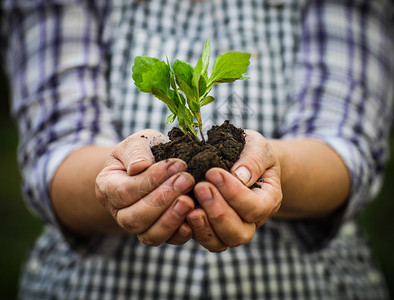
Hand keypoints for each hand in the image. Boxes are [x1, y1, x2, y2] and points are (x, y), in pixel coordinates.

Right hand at [95, 129, 195, 245]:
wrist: (154, 163)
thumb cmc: (144, 151)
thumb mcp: (137, 142)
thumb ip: (136, 152)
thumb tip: (140, 167)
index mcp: (107, 187)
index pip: (124, 192)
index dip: (150, 180)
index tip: (177, 164)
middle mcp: (119, 212)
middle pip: (134, 218)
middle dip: (163, 200)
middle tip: (187, 180)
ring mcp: (139, 226)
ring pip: (149, 235)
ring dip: (172, 218)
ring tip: (190, 200)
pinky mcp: (159, 233)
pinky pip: (167, 241)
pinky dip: (181, 233)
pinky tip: (194, 216)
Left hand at [187, 130, 281, 251]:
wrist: (239, 157)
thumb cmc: (249, 150)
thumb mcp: (257, 146)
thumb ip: (253, 159)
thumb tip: (240, 176)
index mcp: (268, 199)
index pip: (255, 207)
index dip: (234, 193)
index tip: (212, 172)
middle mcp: (252, 221)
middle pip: (239, 233)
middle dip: (218, 213)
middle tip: (200, 187)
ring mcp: (231, 228)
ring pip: (220, 243)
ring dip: (203, 226)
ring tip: (188, 204)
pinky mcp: (210, 229)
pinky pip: (202, 240)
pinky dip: (191, 230)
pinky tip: (180, 212)